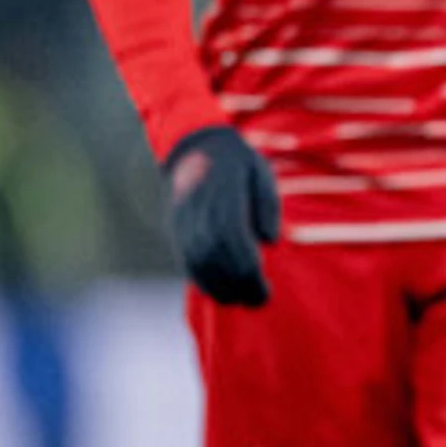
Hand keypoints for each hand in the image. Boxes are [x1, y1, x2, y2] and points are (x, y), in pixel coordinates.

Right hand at [165, 125, 280, 307]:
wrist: (195, 146)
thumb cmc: (238, 162)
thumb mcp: (261, 174)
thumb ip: (267, 206)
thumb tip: (269, 241)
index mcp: (223, 198)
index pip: (234, 243)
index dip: (249, 271)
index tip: (265, 291)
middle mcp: (199, 213)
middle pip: (216, 258)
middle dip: (237, 284)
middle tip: (258, 301)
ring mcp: (183, 222)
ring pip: (197, 262)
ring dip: (217, 286)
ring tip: (238, 300)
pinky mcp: (176, 228)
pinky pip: (185, 258)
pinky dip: (200, 278)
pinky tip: (216, 290)